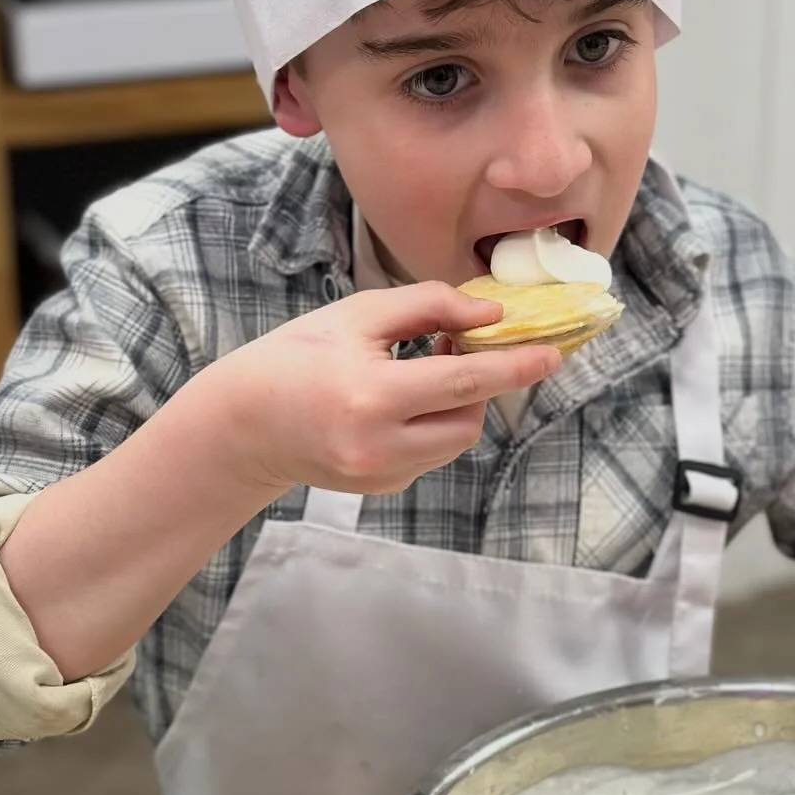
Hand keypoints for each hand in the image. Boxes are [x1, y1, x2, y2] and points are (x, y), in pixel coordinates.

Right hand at [206, 283, 560, 496]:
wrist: (242, 424)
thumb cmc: (296, 358)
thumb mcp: (358, 316)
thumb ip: (429, 307)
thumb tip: (491, 314)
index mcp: (371, 396)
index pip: (464, 382)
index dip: (515, 367)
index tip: (552, 354)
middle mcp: (379, 446)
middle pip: (469, 419)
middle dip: (478, 385)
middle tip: (453, 347)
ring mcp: (382, 474)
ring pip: (455, 440)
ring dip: (457, 405)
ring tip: (421, 371)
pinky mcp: (383, 487)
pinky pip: (431, 454)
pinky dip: (432, 424)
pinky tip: (400, 402)